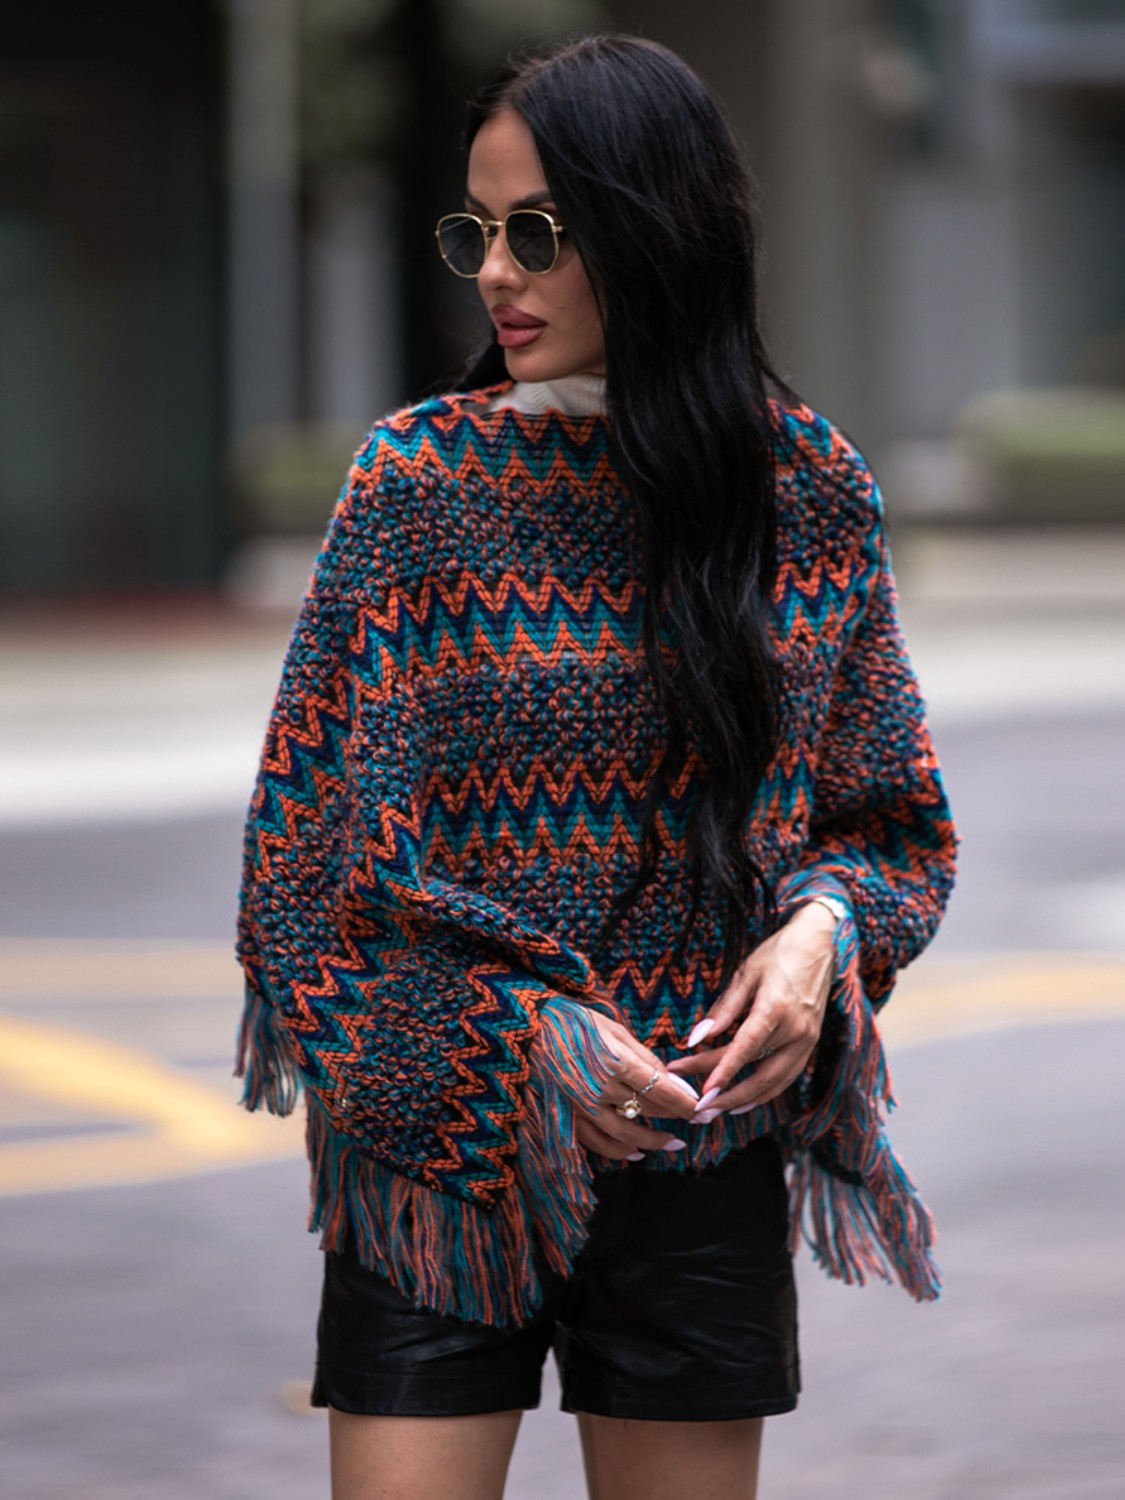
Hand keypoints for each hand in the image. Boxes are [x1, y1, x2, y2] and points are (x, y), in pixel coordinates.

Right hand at [574, 1013, 699, 1161]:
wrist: (527, 1028)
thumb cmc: (574, 1022)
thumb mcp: (614, 1029)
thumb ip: (644, 1057)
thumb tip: (671, 1081)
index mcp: (617, 1062)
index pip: (662, 1092)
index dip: (685, 1104)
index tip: (702, 1109)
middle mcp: (601, 1089)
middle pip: (647, 1110)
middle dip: (674, 1117)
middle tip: (694, 1121)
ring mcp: (583, 1106)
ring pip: (625, 1133)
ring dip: (652, 1141)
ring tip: (672, 1144)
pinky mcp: (567, 1115)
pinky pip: (596, 1142)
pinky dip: (617, 1151)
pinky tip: (635, 1152)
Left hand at [667, 902, 836, 1114]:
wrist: (820, 943)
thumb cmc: (779, 952)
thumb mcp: (746, 973)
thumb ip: (724, 1009)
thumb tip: (698, 1037)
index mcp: (776, 1008)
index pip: (746, 1048)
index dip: (723, 1071)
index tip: (703, 1091)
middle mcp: (796, 1029)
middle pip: (759, 1073)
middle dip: (727, 1094)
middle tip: (699, 1106)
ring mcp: (807, 1039)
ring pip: (775, 1082)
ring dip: (746, 1100)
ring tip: (718, 1110)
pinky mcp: (812, 1042)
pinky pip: (787, 1076)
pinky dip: (767, 1092)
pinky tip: (746, 1100)